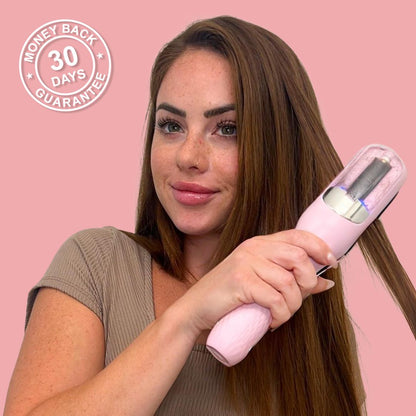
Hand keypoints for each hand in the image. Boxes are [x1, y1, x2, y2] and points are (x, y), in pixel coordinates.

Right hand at [175, 229, 336, 335]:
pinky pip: (276, 299)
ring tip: (281, 314)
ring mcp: (246, 262)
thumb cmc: (231, 296)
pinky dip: (280, 315)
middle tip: (298, 299)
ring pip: (289, 283)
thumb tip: (327, 282)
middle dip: (308, 283)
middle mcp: (254, 248)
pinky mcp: (240, 280)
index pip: (299, 235)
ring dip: (292, 306)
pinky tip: (271, 320)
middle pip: (299, 258)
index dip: (320, 247)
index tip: (331, 263)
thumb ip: (293, 279)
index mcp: (261, 243)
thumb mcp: (263, 282)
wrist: (196, 308)